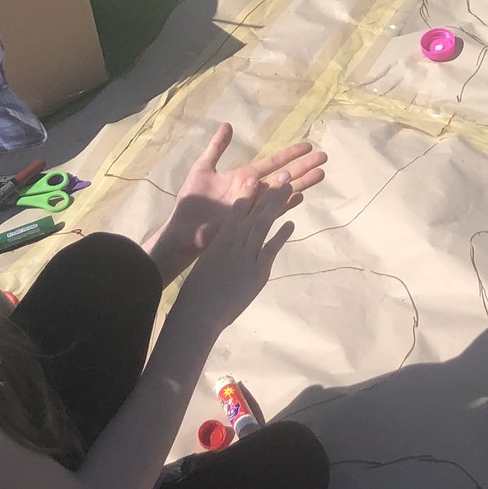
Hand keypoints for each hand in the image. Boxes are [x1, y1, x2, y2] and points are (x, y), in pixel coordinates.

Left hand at [142, 123, 325, 277]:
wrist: (184, 228)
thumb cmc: (192, 201)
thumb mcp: (203, 168)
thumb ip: (217, 147)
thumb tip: (227, 124)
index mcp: (245, 177)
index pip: (274, 162)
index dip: (290, 153)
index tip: (308, 144)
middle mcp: (254, 191)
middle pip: (285, 176)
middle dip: (304, 167)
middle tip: (325, 157)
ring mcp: (254, 206)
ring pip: (283, 192)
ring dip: (302, 183)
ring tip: (321, 174)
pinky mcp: (250, 221)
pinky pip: (272, 212)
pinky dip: (285, 204)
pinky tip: (300, 198)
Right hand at [168, 180, 293, 339]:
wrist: (200, 313)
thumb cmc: (197, 293)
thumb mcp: (207, 265)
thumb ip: (219, 253)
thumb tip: (226, 248)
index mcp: (219, 240)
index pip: (235, 211)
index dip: (246, 193)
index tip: (254, 176)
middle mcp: (234, 244)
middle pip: (255, 213)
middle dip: (270, 193)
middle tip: (284, 175)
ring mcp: (247, 257)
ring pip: (264, 225)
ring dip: (278, 206)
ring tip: (290, 191)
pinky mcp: (258, 272)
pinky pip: (271, 249)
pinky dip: (281, 235)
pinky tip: (290, 223)